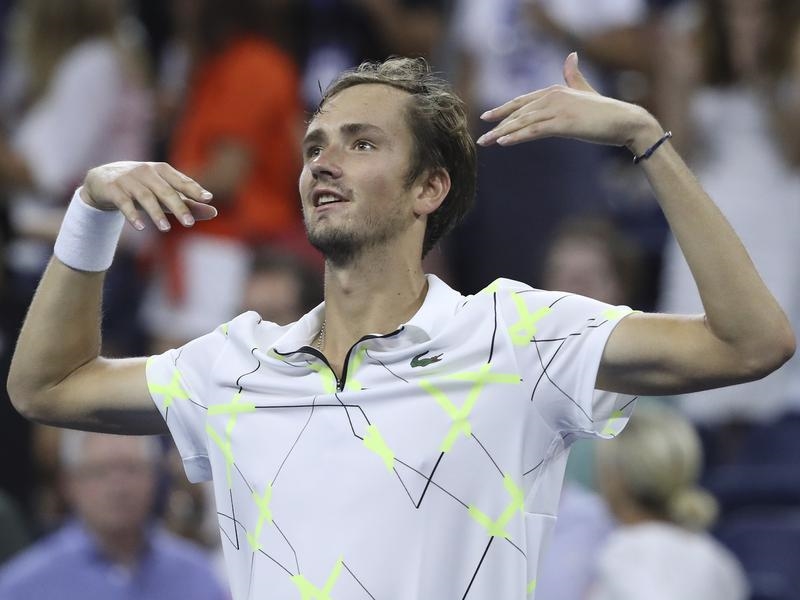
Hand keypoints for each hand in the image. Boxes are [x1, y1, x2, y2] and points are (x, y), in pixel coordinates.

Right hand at [81, 161, 216, 231]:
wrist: (102, 180)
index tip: (208, 199)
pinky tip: (140, 227)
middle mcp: (147, 172)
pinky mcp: (113, 189)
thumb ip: (188, 203)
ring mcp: (129, 180)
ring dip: (156, 214)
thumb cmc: (143, 188)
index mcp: (162, 170)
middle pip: (166, 191)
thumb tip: (214, 212)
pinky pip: (124, 203)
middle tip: (190, 224)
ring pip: (146, 197)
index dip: (194, 189)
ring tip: (166, 229)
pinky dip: (132, 215)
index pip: (181, 181)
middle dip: (179, 207)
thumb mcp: (164, 194)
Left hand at [476, 53, 659, 151]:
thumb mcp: (585, 91)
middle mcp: (553, 96)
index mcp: (555, 90)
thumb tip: (571, 56)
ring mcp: (558, 109)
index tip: (487, 117)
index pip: (523, 101)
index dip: (504, 109)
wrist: (625, 121)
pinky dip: (517, 136)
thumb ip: (574, 76)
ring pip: (523, 122)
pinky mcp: (563, 123)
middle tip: (480, 136)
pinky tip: (502, 142)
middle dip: (498, 124)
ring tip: (486, 142)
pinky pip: (534, 131)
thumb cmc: (606, 111)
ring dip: (502, 133)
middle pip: (519, 112)